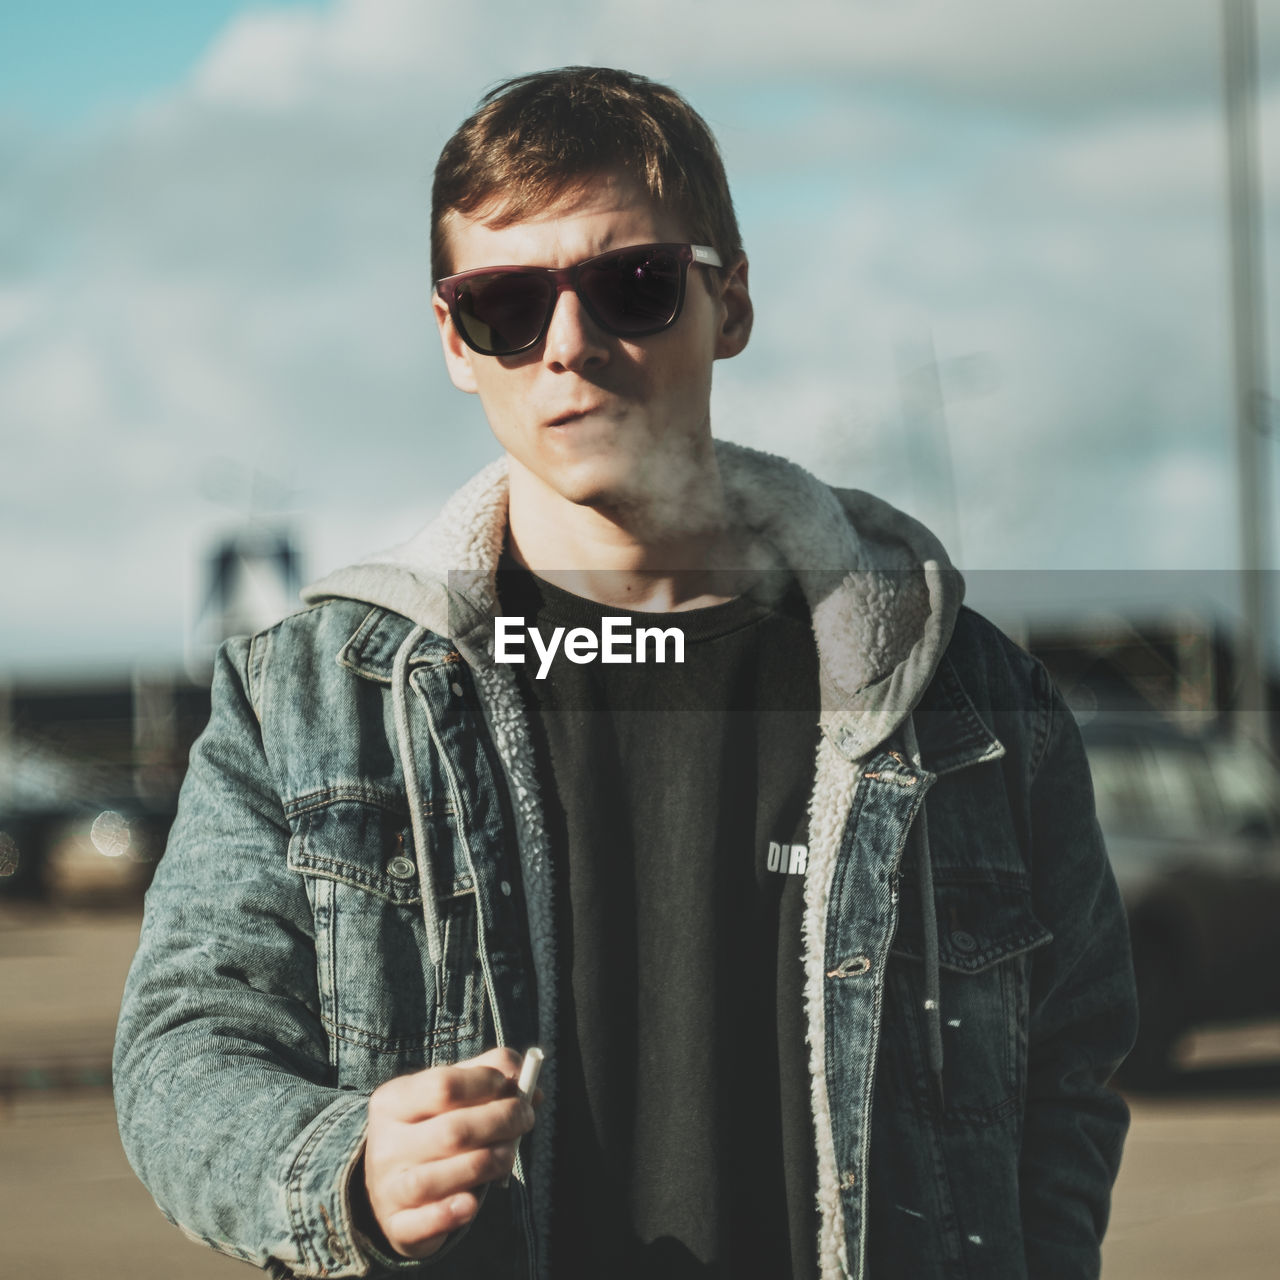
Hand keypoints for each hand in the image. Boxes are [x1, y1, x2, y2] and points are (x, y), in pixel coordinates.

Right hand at [361, 1047, 537, 1258]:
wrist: (391, 1186)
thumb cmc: (433, 1128)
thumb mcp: (451, 1094)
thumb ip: (488, 1073)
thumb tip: (526, 1077)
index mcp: (393, 1101)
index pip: (444, 1086)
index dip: (487, 1083)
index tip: (513, 1086)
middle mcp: (385, 1144)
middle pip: (452, 1132)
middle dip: (502, 1122)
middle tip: (526, 1118)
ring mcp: (388, 1188)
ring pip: (442, 1177)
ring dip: (491, 1163)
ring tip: (510, 1153)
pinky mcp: (397, 1226)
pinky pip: (426, 1222)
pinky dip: (453, 1214)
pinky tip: (472, 1203)